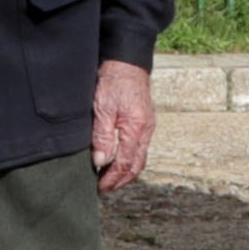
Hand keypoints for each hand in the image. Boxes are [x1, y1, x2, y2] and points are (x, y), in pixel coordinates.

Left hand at [92, 59, 156, 191]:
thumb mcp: (102, 108)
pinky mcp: (145, 122)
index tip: (100, 187)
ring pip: (140, 158)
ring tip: (109, 177)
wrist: (127, 61)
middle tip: (105, 188)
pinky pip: (140, 148)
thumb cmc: (113, 81)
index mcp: (136, 129)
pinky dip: (129, 159)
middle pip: (136, 165)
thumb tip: (101, 161)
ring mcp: (148, 126)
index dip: (113, 178)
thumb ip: (102, 136)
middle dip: (121, 180)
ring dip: (126, 171)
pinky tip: (118, 159)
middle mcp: (146, 131)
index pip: (125, 163)